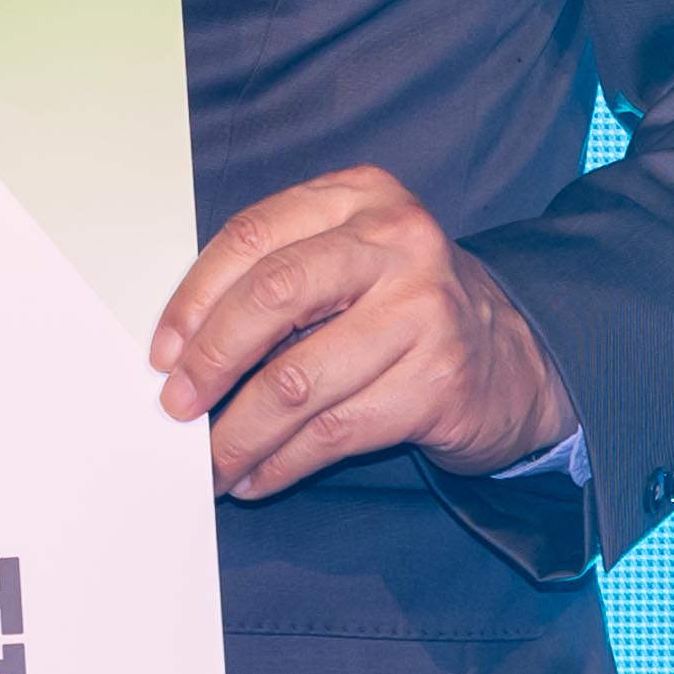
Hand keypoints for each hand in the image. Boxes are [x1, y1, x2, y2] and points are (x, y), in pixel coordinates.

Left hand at [147, 166, 572, 502]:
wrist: (511, 360)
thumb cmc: (402, 308)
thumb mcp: (348, 262)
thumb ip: (277, 278)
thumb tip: (181, 350)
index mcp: (361, 197)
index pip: (253, 236)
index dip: (194, 299)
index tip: (162, 353)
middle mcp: (397, 243)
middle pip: (273, 297)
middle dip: (210, 362)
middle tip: (177, 407)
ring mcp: (424, 312)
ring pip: (297, 380)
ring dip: (238, 433)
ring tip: (212, 461)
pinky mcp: (438, 382)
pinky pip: (333, 432)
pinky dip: (281, 462)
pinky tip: (257, 475)